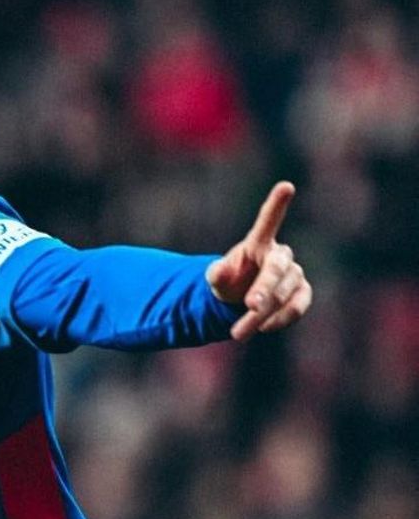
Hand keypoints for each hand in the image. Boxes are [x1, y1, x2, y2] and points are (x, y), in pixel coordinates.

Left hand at [206, 181, 312, 340]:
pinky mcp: (302, 293)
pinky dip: (280, 319)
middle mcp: (280, 255)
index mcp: (258, 243)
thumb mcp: (216, 279)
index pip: (269, 221)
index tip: (286, 186)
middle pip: (276, 270)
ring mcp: (294, 274)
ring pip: (283, 294)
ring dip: (261, 314)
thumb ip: (216, 274)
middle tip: (249, 305)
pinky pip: (297, 307)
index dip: (277, 204)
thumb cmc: (230, 282)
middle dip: (264, 288)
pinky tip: (263, 328)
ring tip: (238, 333)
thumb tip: (218, 272)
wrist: (241, 301)